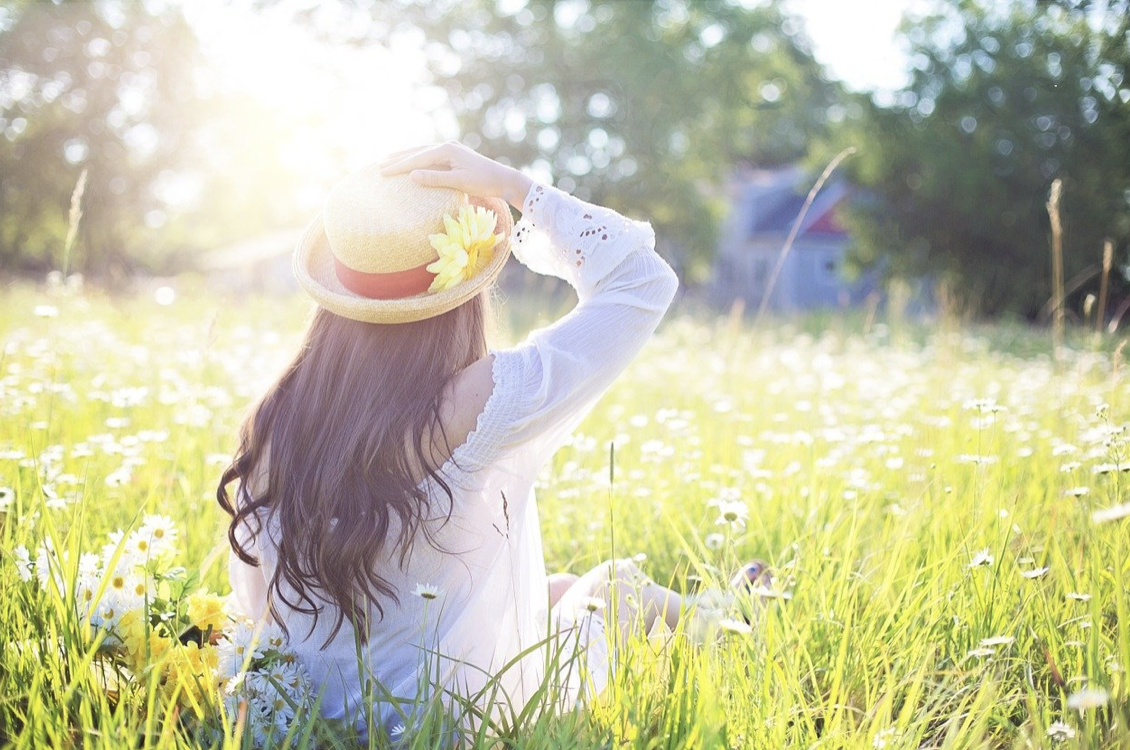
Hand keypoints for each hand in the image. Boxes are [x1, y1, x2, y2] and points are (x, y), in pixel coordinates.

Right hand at [378, 141, 533, 210]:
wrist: (504, 179)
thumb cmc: (483, 182)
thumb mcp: (459, 182)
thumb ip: (435, 178)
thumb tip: (412, 175)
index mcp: (446, 150)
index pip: (417, 158)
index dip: (399, 166)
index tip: (382, 172)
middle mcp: (447, 146)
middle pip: (417, 152)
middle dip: (398, 159)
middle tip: (379, 166)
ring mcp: (451, 150)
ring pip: (423, 152)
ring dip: (406, 156)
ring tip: (390, 160)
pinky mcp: (454, 156)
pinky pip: (430, 156)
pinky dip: (418, 159)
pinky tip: (413, 162)